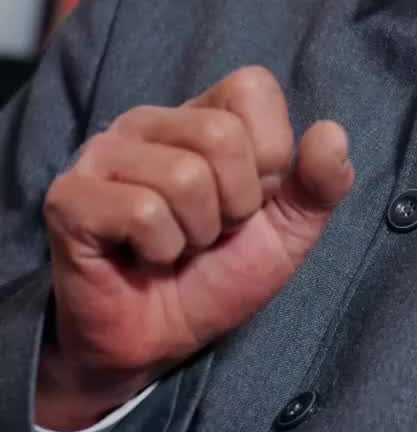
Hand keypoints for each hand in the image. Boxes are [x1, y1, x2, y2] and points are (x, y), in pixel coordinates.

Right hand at [39, 67, 353, 429]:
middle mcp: (147, 122)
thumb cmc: (216, 278)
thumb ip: (321, 184)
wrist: (157, 343)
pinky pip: (143, 213)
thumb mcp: (288, 233)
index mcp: (200, 115)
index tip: (249, 202)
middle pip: (222, 135)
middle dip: (235, 206)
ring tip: (175, 247)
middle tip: (210, 233)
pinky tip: (143, 257)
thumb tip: (332, 134)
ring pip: (185, 178)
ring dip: (196, 234)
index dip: (270, 157)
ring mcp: (102, 155)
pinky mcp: (70, 198)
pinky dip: (159, 250)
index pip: (252, 88)